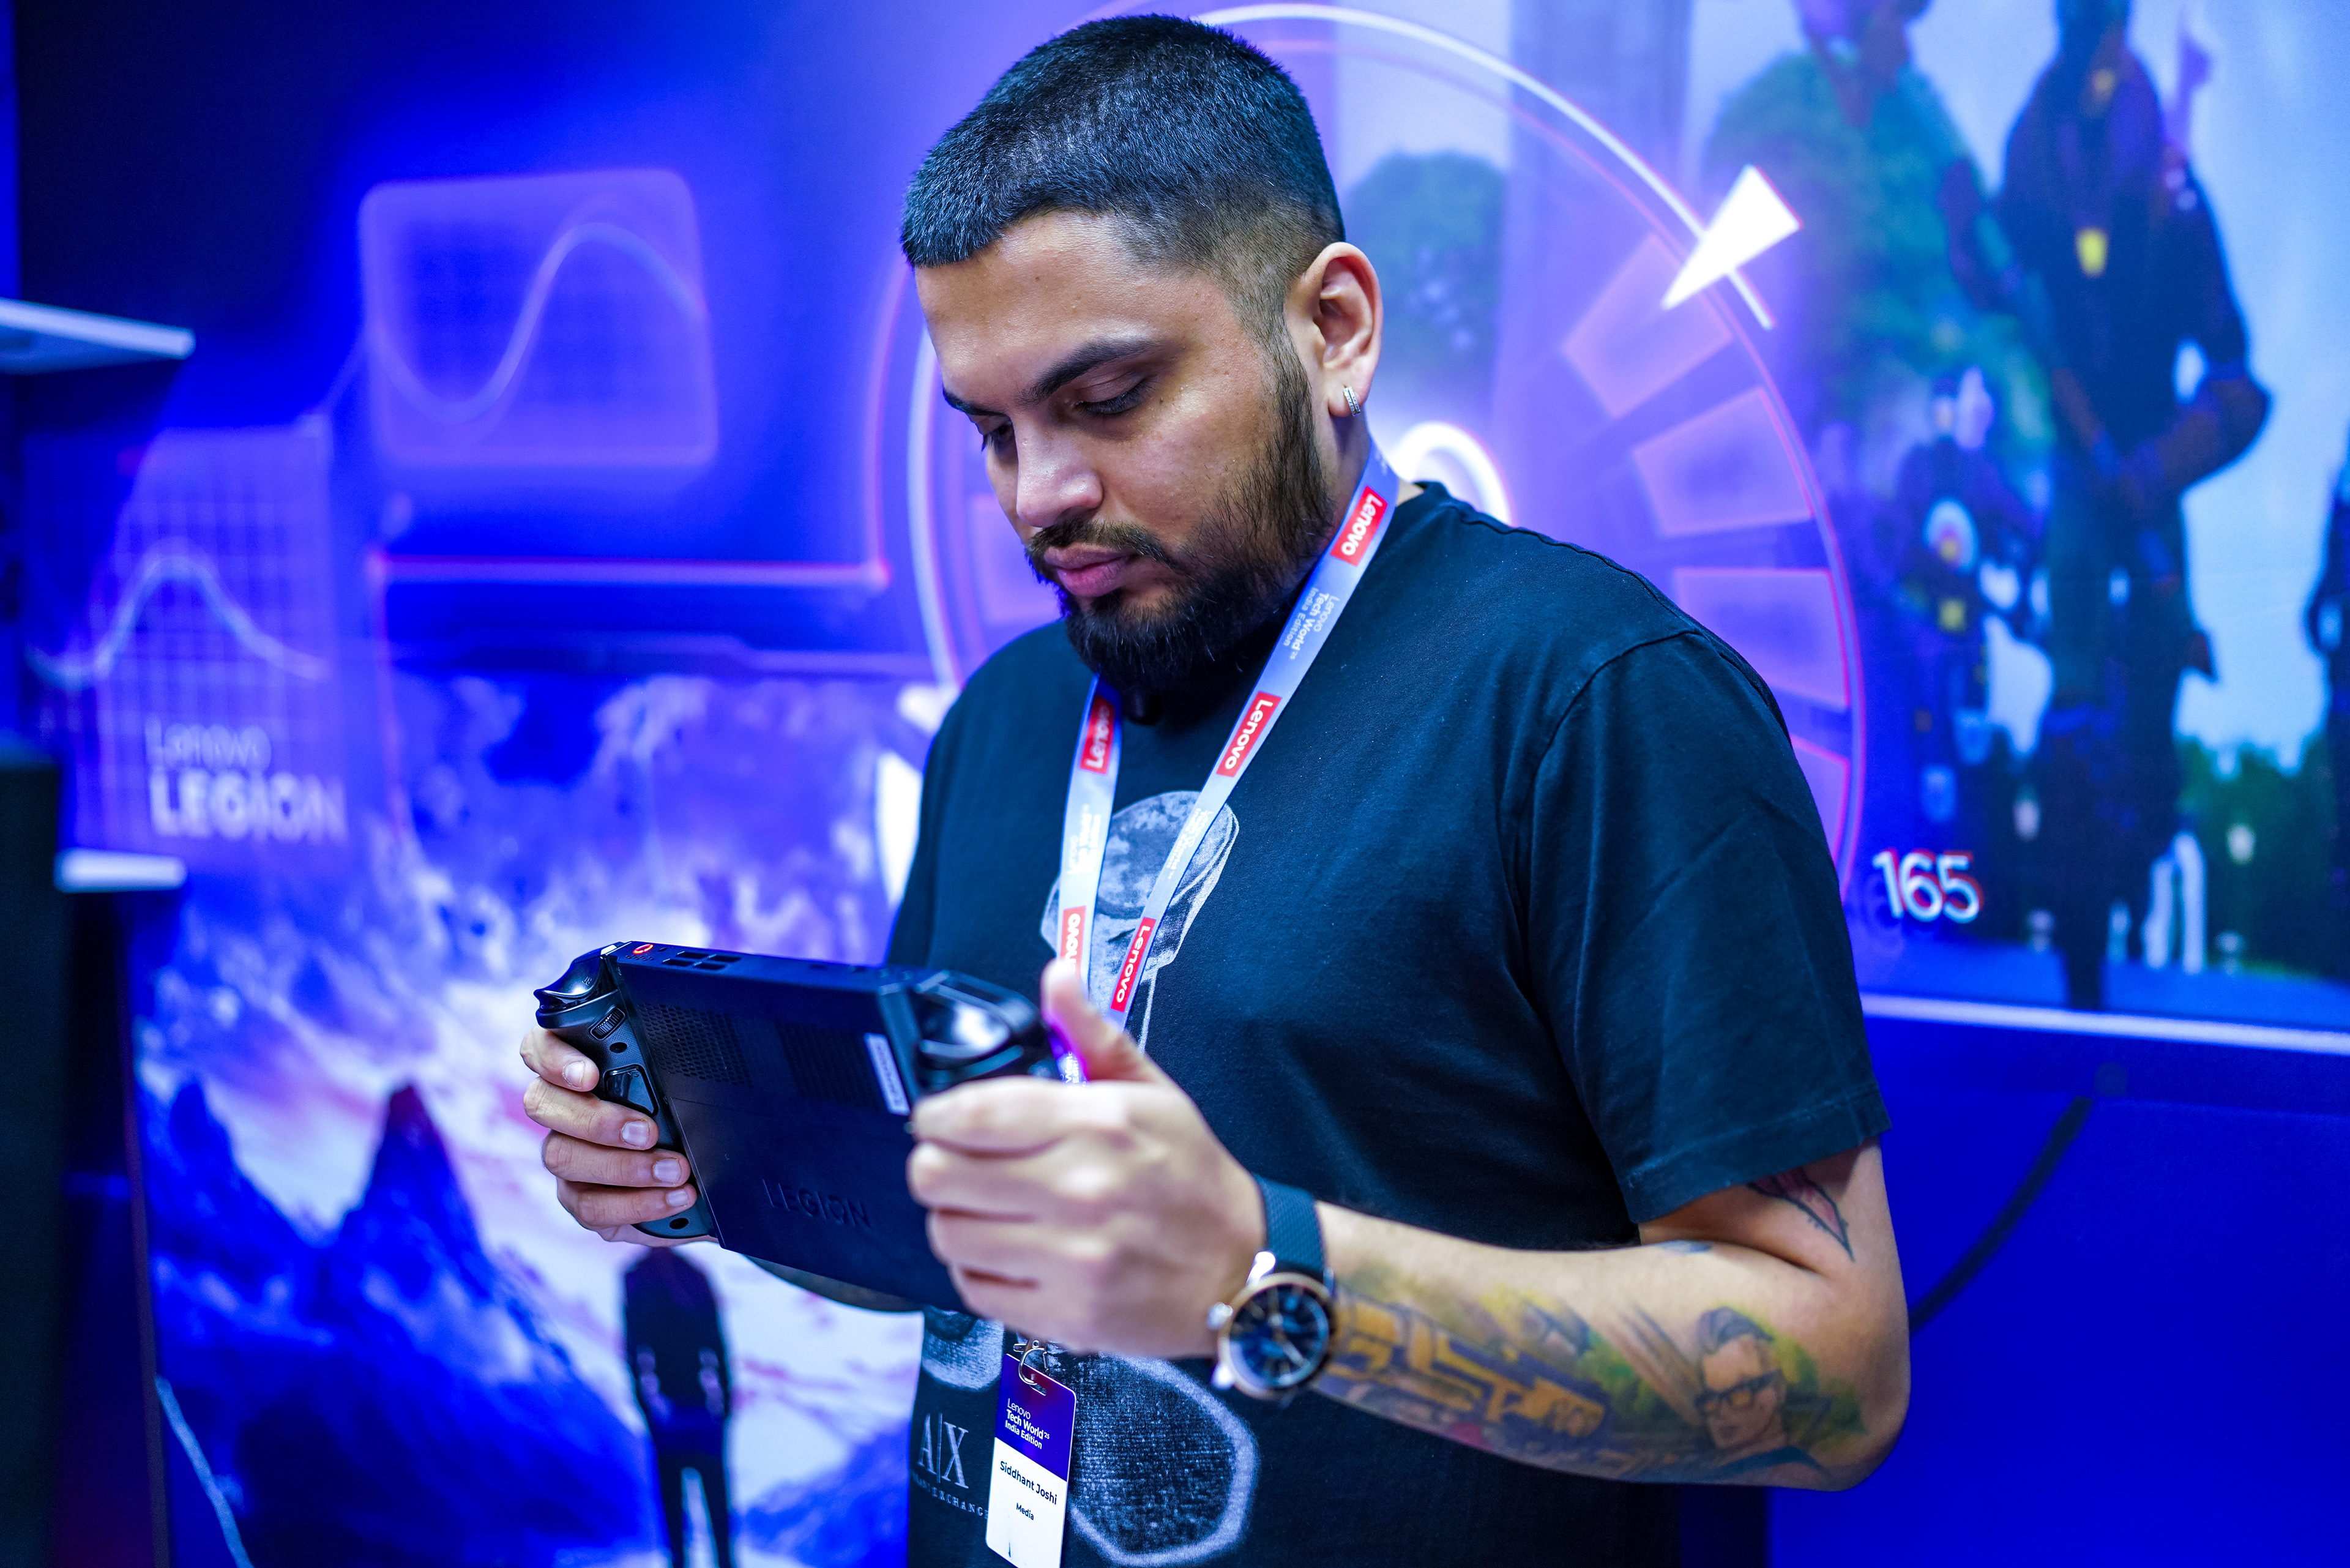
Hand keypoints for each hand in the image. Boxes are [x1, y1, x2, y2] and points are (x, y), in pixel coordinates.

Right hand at [518, 1026, 701, 1242]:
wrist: (699, 1171)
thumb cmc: (682, 1114)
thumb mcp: (675, 1085)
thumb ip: (661, 1067)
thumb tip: (681, 1064)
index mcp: (578, 1068)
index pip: (539, 1048)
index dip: (554, 1058)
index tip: (590, 1074)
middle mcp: (560, 1110)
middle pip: (541, 1105)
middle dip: (596, 1120)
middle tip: (648, 1131)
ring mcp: (564, 1155)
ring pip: (562, 1157)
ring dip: (624, 1167)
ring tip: (675, 1171)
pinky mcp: (578, 1197)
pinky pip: (590, 1205)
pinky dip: (638, 1203)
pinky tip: (674, 1198)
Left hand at [906, 960, 1263, 1355]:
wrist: (1244, 1269)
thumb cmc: (1193, 1178)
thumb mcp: (1153, 1092)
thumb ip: (1092, 1035)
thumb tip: (1056, 978)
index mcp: (1098, 1125)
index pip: (973, 1115)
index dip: (934, 1116)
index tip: (936, 1120)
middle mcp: (1081, 1190)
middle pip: (939, 1176)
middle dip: (936, 1165)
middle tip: (957, 1165)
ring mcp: (1072, 1259)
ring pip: (948, 1234)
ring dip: (956, 1219)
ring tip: (989, 1211)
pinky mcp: (1066, 1315)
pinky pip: (974, 1290)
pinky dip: (980, 1271)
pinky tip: (1011, 1252)